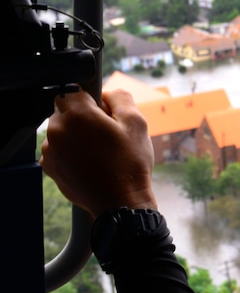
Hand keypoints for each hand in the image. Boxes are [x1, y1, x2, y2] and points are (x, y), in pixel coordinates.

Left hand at [40, 89, 157, 217]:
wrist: (120, 201)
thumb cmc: (129, 163)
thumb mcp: (136, 123)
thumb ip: (120, 98)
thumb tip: (108, 94)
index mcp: (77, 115)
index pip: (73, 91)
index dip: (91, 100)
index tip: (103, 113)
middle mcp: (57, 130)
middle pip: (65, 112)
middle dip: (82, 118)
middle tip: (105, 134)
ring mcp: (51, 151)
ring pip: (61, 132)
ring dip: (75, 135)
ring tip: (99, 152)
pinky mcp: (50, 167)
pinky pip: (58, 150)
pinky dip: (70, 152)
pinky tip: (90, 163)